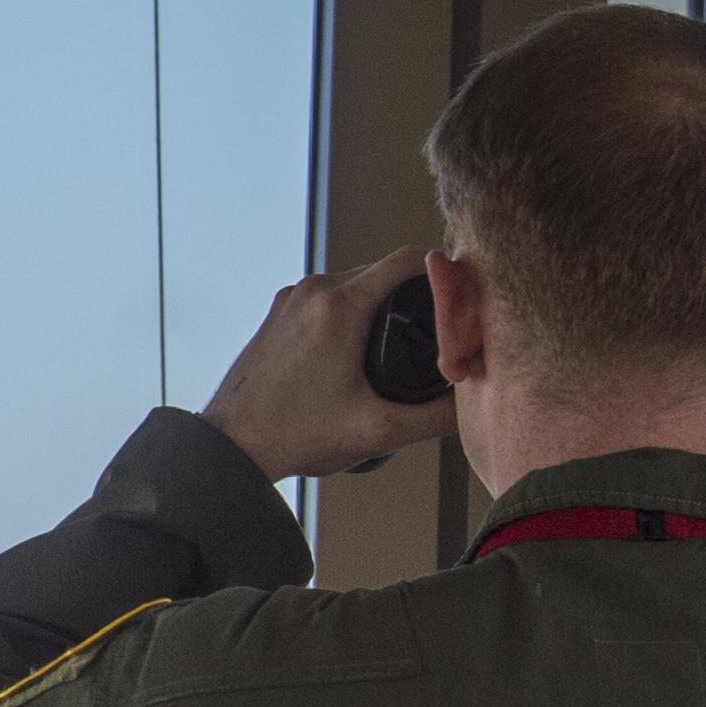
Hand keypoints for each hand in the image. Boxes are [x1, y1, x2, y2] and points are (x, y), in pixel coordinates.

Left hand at [197, 248, 460, 480]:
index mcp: (339, 306)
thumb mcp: (378, 431)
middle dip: (414, 293)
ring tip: (401, 339)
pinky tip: (360, 347)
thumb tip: (474, 404)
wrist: (231, 447)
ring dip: (380, 303)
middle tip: (436, 326)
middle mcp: (313, 292)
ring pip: (354, 283)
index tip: (458, 296)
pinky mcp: (278, 314)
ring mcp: (291, 300)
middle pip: (383, 271)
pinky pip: (327, 298)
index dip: (443, 273)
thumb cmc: (291, 436)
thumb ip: (436, 417)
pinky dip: (349, 313)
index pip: (408, 259)